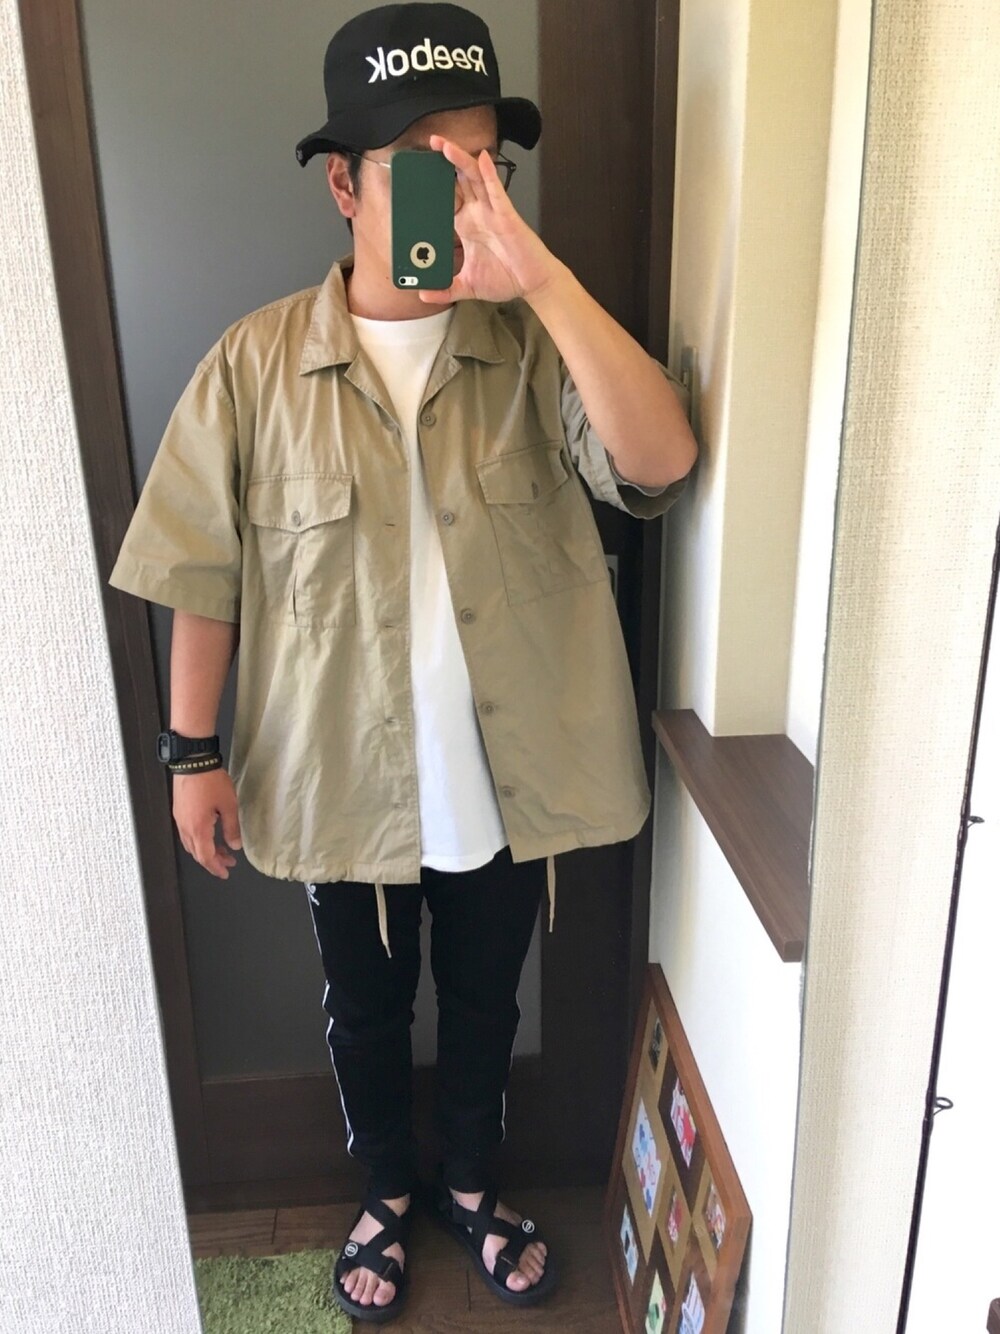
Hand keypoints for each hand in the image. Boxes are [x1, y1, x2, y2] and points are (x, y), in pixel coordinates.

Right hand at [172, 768, 241, 878]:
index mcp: (198, 829)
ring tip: (221, 849)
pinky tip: (208, 835)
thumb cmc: (211, 782)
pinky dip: (198, 840)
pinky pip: (186, 834)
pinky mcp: (178, 811)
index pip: (206, 857)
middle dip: (213, 861)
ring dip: (205, 850)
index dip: (216, 867)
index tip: (225, 872)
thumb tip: (235, 845)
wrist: (192, 761)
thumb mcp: (228, 805)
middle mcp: (185, 827)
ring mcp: (179, 819)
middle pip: (197, 853)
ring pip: (190, 844)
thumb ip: (231, 828)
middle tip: (228, 862)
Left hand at [418, 134, 563, 305]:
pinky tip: (483, 158)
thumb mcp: (467, 286)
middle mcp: (478, 214)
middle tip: (426, 146)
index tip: (414, 178)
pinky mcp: (507, 216)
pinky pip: (497, 191)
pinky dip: (490, 174)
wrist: (532, 285)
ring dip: (459, 160)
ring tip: (443, 145)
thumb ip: (445, 289)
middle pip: (458, 181)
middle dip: (443, 163)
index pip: (446, 201)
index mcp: (467, 226)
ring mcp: (492, 212)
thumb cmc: (506, 279)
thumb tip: (422, 294)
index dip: (432, 188)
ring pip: (474, 179)